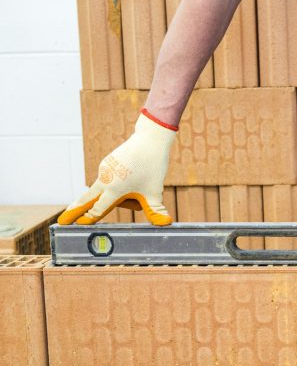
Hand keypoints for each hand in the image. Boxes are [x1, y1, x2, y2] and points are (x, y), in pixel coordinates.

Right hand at [59, 110, 176, 225]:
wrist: (149, 141)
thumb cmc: (152, 167)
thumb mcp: (154, 191)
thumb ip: (155, 210)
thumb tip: (166, 224)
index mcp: (114, 189)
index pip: (98, 208)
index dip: (88, 218)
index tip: (76, 225)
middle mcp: (105, 179)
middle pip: (87, 199)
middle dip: (74, 210)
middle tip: (61, 221)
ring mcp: (104, 170)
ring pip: (106, 190)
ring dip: (118, 195)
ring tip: (141, 182)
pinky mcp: (107, 163)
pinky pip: (110, 180)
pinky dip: (120, 185)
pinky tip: (137, 175)